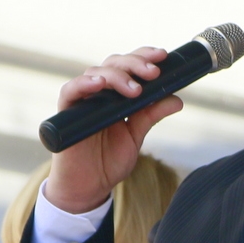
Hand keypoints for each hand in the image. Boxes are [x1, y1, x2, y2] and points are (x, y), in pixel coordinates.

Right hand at [45, 47, 184, 213]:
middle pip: (114, 64)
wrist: (89, 186)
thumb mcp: (136, 135)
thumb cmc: (109, 160)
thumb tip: (177, 99)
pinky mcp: (66, 112)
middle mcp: (98, 92)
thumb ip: (151, 115)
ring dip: (117, 76)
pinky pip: (70, 91)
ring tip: (135, 89)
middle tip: (154, 73)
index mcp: (115, 94)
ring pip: (96, 73)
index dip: (143, 56)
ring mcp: (82, 100)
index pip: (128, 66)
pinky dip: (83, 84)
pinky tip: (99, 84)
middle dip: (135, 64)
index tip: (162, 56)